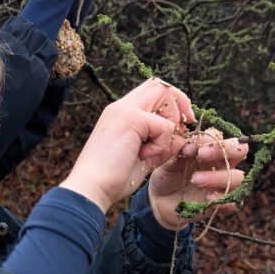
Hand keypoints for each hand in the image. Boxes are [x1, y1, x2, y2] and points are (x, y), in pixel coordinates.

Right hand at [61, 78, 193, 213]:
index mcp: (121, 114)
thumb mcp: (144, 160)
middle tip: (183, 128)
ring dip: (170, 122)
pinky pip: (164, 125)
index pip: (152, 92)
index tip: (180, 126)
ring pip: (164, 94)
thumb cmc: (112, 179)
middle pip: (161, 85)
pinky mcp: (130, 119)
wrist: (91, 188)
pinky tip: (144, 156)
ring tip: (154, 149)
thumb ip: (163, 146)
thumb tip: (182, 138)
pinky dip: (162, 144)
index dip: (172, 104)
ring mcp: (125, 110)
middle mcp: (121, 106)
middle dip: (180, 104)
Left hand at [148, 129, 248, 229]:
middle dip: (224, 150)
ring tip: (195, 180)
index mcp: (212, 150)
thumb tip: (192, 146)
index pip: (223, 137)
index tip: (191, 148)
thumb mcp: (169, 161)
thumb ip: (180, 151)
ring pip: (237, 177)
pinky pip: (233, 202)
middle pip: (240, 151)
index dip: (212, 140)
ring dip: (217, 177)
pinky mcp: (221, 204)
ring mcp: (223, 184)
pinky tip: (208, 198)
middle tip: (202, 155)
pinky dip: (223, 199)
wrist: (160, 201)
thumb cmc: (167, 175)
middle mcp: (222, 164)